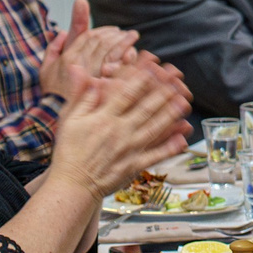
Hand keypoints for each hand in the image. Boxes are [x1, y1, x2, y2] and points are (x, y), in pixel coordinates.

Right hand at [36, 0, 143, 99]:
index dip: (103, 31)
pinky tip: (133, 54)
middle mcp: (80, 65)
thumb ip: (53, 49)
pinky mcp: (102, 88)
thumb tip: (62, 32)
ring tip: (133, 37)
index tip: (114, 30)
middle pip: (101, 43)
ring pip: (111, 52)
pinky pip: (118, 69)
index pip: (88, 37)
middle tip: (127, 33)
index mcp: (69, 58)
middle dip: (115, 35)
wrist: (55, 116)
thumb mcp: (47, 70)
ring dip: (124, 42)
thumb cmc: (53, 94)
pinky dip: (127, 59)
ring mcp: (92, 76)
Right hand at [49, 60, 189, 198]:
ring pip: (155, 128)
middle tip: (177, 80)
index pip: (126, 94)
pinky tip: (183, 138)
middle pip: (145, 108)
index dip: (142, 79)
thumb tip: (79, 69)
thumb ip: (80, 94)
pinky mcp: (135, 165)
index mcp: (103, 118)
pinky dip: (170, 147)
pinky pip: (156, 155)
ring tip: (184, 102)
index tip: (154, 68)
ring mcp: (129, 149)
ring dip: (171, 115)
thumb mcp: (69, 119)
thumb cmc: (69, 151)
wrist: (73, 184)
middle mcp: (119, 131)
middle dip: (162, 93)